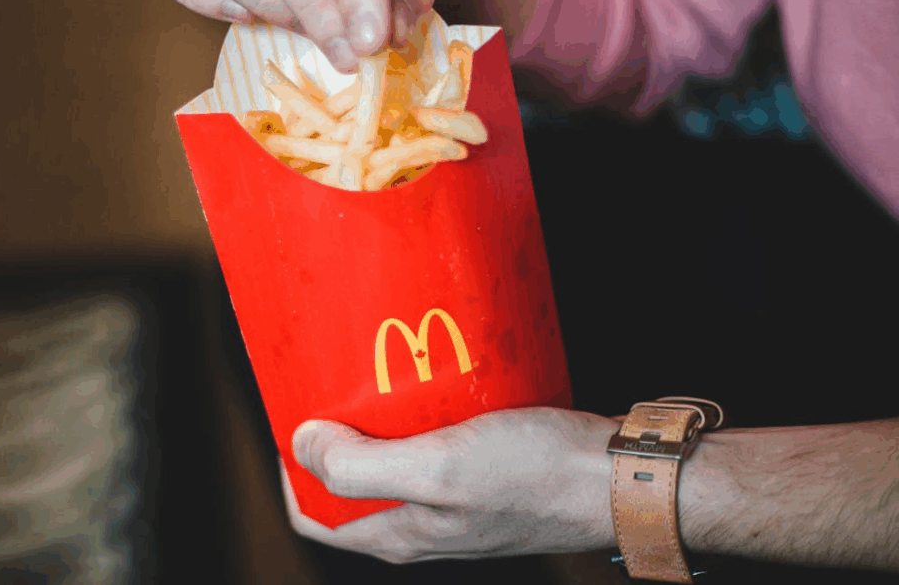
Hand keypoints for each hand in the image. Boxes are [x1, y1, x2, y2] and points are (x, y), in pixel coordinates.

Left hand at [286, 408, 620, 562]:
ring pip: (389, 463)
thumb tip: (303, 445)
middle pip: (349, 486)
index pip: (314, 516)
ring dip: (375, 424)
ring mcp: (450, 501)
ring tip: (376, 375)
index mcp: (399, 533)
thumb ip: (363, 466)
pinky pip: (429, 446)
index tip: (294, 416)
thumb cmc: (536, 476)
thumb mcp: (439, 468)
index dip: (291, 470)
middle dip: (332, 439)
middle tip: (334, 384)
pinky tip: (428, 382)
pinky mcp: (479, 475)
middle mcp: (419, 523)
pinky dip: (418, 417)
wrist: (616, 477)